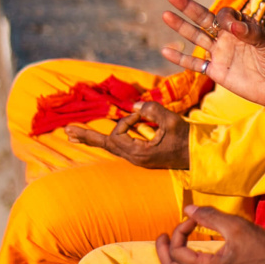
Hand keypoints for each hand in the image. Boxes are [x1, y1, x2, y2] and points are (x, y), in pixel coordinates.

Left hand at [65, 102, 189, 169]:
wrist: (197, 156)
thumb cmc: (186, 139)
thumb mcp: (172, 122)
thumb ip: (153, 111)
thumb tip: (135, 105)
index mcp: (139, 153)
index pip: (118, 135)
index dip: (126, 121)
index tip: (142, 116)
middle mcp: (134, 158)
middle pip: (106, 145)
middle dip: (87, 136)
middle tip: (67, 131)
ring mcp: (137, 158)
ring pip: (110, 147)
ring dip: (93, 139)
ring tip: (73, 134)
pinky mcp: (141, 156)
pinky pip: (118, 147)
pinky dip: (106, 141)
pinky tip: (96, 139)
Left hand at [156, 205, 264, 263]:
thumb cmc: (261, 249)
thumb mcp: (236, 227)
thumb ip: (211, 216)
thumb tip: (188, 208)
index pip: (177, 251)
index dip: (180, 230)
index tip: (193, 219)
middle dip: (163, 249)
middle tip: (162, 235)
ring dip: (171, 259)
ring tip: (170, 243)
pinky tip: (188, 255)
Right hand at [160, 0, 264, 119]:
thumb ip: (253, 34)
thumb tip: (233, 26)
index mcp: (241, 28)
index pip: (224, 15)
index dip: (224, 17)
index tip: (231, 27)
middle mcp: (227, 38)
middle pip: (203, 19)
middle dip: (187, 7)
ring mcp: (221, 54)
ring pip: (196, 37)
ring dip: (181, 27)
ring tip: (165, 14)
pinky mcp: (217, 72)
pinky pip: (195, 64)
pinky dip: (181, 59)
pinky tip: (165, 51)